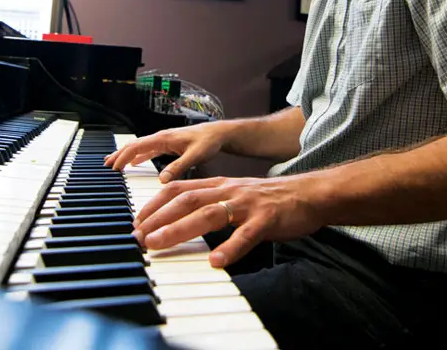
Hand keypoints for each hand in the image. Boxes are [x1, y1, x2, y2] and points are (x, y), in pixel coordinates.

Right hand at [104, 123, 228, 182]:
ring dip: (126, 155)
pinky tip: (135, 163)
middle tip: (106, 166)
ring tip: (114, 164)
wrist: (218, 133)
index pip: (137, 147)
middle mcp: (161, 138)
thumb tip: (162, 180)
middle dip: (119, 155)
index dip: (123, 157)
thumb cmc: (208, 141)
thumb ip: (178, 167)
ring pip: (140, 147)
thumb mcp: (195, 155)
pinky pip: (148, 150)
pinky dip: (138, 156)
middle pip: (134, 146)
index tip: (113, 168)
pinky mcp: (169, 145)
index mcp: (163, 138)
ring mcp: (164, 141)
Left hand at [132, 175, 323, 267]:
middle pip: (187, 200)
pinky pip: (246, 235)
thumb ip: (210, 204)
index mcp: (219, 185)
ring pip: (209, 215)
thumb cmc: (270, 199)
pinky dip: (230, 248)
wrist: (309, 194)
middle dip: (159, 218)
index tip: (137, 221)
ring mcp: (247, 204)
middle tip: (139, 236)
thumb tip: (179, 220)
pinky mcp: (266, 219)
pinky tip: (216, 261)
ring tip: (159, 244)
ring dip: (180, 229)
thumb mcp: (235, 195)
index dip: (155, 204)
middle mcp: (229, 191)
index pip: (179, 189)